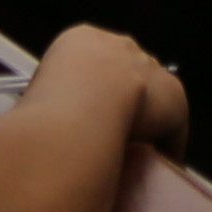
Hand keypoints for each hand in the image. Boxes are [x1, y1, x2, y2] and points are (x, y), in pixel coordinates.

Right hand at [35, 23, 193, 152]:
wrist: (88, 101)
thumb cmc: (50, 99)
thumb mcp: (36, 91)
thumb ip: (51, 96)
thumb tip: (43, 121)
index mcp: (82, 39)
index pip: (92, 62)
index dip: (91, 90)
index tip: (87, 115)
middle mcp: (120, 45)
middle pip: (126, 73)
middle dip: (122, 100)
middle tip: (110, 134)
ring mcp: (151, 68)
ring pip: (151, 97)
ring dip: (145, 122)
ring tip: (132, 154)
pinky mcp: (174, 96)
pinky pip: (170, 128)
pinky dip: (164, 148)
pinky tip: (154, 171)